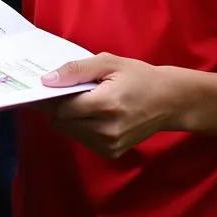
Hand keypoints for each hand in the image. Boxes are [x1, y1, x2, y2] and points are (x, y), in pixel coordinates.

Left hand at [41, 53, 183, 158]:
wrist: (169, 101)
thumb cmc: (139, 77)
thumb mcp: (108, 63)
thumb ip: (76, 70)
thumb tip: (47, 80)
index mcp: (106, 105)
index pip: (62, 108)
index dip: (52, 97)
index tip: (48, 86)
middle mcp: (107, 130)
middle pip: (62, 122)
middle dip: (59, 106)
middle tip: (68, 90)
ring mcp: (110, 145)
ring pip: (69, 132)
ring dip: (69, 117)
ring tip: (86, 101)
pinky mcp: (112, 153)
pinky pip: (82, 139)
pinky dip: (81, 126)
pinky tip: (94, 114)